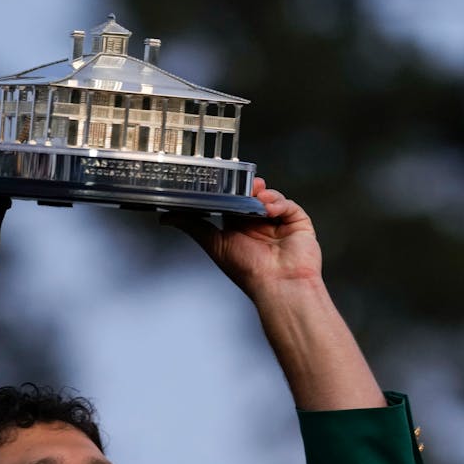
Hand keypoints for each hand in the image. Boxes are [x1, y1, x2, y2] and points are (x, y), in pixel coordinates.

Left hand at [164, 178, 322, 300]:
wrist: (277, 284)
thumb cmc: (247, 270)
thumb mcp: (214, 244)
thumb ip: (193, 226)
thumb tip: (166, 217)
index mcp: (240, 229)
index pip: (235, 202)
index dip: (231, 191)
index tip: (225, 180)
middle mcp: (259, 225)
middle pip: (254, 196)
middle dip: (249, 188)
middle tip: (246, 184)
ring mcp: (279, 224)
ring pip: (271, 197)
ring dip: (264, 194)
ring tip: (258, 196)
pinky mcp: (297, 223)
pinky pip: (288, 205)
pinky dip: (279, 202)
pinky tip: (270, 208)